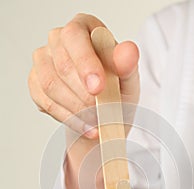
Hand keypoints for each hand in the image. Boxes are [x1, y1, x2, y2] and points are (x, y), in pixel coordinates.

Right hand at [28, 13, 139, 138]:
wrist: (105, 112)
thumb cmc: (116, 88)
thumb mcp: (128, 79)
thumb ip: (127, 65)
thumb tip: (128, 52)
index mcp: (83, 27)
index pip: (75, 37)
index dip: (85, 64)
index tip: (98, 89)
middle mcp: (58, 39)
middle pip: (62, 66)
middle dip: (84, 95)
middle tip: (103, 112)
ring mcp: (43, 61)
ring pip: (51, 86)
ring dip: (76, 109)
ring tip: (97, 121)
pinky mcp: (35, 84)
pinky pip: (46, 103)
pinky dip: (69, 119)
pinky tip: (86, 126)